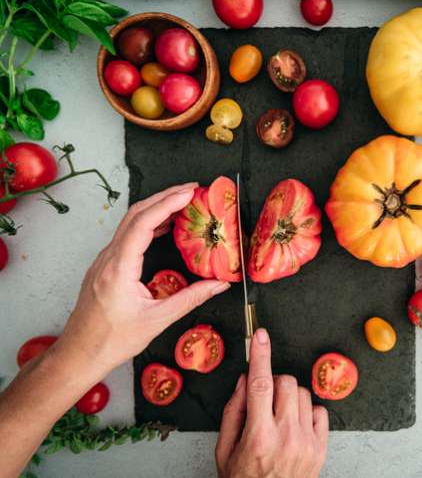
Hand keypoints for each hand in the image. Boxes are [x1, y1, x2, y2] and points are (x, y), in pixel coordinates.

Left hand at [56, 183, 230, 377]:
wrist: (79, 353)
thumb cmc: (113, 340)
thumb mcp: (158, 320)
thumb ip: (191, 298)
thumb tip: (219, 285)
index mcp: (119, 268)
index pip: (143, 224)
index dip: (167, 204)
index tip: (189, 193)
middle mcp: (108, 258)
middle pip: (135, 214)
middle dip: (164, 197)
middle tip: (192, 190)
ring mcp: (104, 260)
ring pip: (129, 222)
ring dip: (155, 208)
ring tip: (182, 203)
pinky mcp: (105, 266)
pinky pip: (126, 235)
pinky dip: (147, 223)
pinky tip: (163, 227)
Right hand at [216, 329, 328, 477]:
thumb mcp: (224, 450)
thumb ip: (233, 411)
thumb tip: (244, 379)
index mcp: (258, 437)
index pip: (260, 384)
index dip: (260, 355)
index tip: (260, 336)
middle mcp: (286, 437)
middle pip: (285, 382)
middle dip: (272, 382)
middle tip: (264, 400)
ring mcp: (307, 443)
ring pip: (302, 393)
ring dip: (287, 397)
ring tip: (277, 417)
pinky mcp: (320, 448)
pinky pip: (318, 410)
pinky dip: (305, 412)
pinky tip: (293, 426)